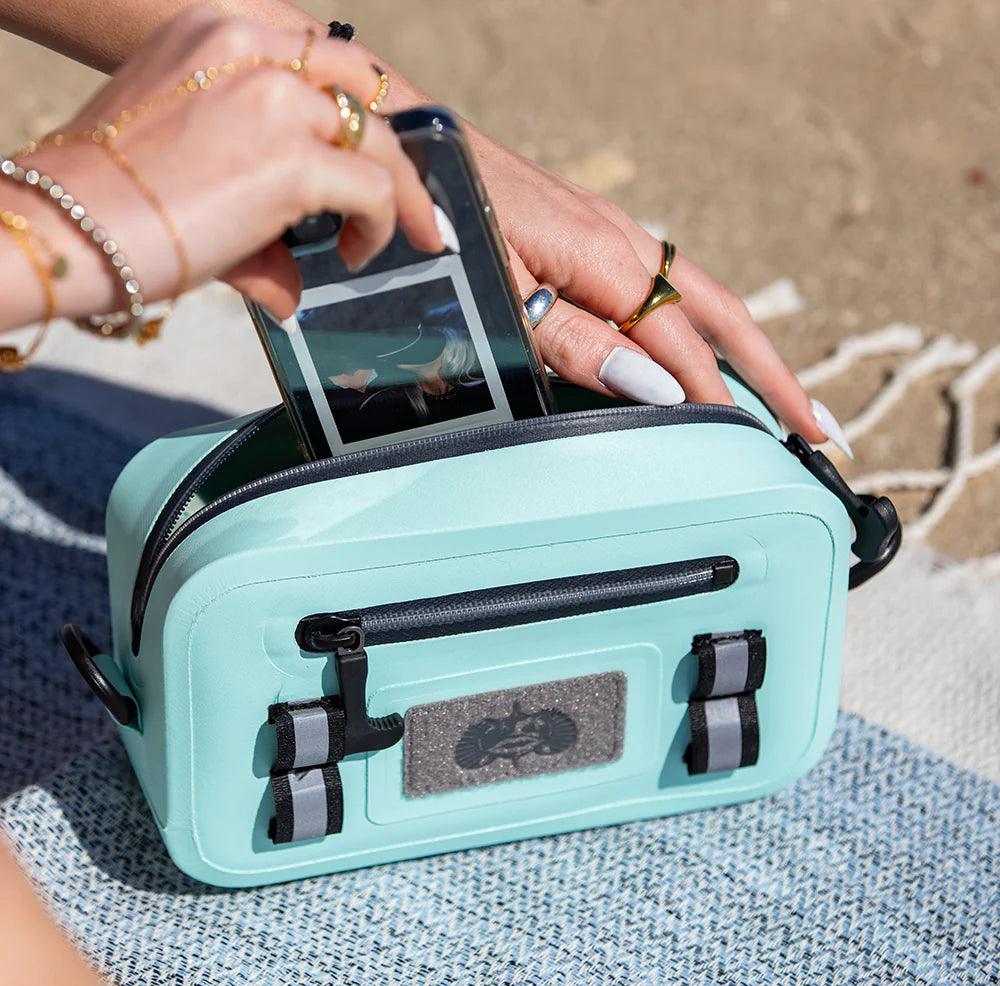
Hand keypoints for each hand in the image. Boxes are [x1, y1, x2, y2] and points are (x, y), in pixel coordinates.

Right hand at [3, 8, 442, 326]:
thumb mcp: (184, 162)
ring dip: (394, 198)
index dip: (352, 112)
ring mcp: (278, 99)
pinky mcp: (296, 160)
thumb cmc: (107, 202)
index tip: (371, 154)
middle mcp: (252, 47)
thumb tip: (291, 289)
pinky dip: (380, 228)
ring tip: (376, 243)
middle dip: (391, 152)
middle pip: (361, 91)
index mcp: (217, 32)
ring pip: (380, 141)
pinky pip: (375, 192)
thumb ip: (253, 204)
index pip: (316, 59)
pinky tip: (355, 255)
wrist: (67, 227)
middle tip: (412, 204)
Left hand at [467, 135, 823, 439]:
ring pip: (703, 301)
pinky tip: (708, 350)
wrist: (418, 151)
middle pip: (723, 318)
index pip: (683, 348)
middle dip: (776, 374)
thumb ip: (577, 343)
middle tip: (819, 427)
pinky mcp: (595, 237)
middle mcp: (626, 244)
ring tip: (785, 397)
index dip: (719, 399)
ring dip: (750, 351)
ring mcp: (613, 237)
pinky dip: (704, 328)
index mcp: (608, 262)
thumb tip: (655, 388)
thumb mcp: (506, 297)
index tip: (755, 444)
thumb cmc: (451, 223)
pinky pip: (670, 289)